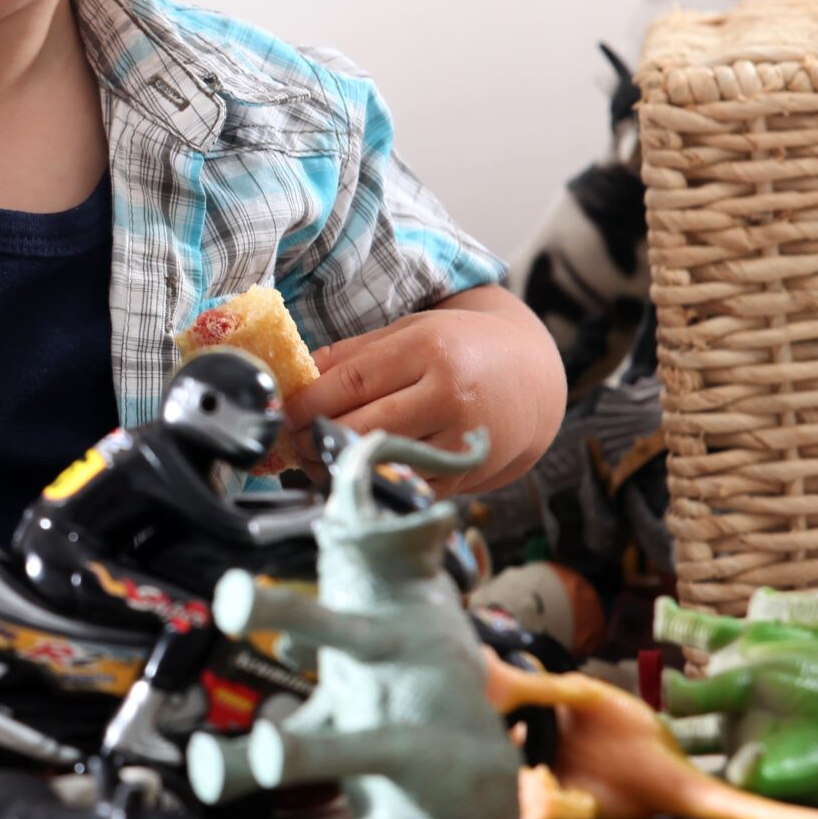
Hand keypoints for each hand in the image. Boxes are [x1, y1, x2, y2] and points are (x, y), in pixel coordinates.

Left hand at [294, 289, 565, 494]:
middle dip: (318, 438)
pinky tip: (355, 476)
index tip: (284, 413)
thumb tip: (298, 378)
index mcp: (428, 350)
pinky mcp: (468, 473)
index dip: (309, 402)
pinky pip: (409, 485)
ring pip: (384, 460)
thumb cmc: (459, 348)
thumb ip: (353, 354)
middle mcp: (449, 395)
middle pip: (363, 425)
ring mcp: (461, 439)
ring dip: (340, 466)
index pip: (353, 382)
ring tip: (316, 460)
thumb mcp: (409, 333)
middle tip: (294, 441)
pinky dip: (377, 483)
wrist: (533, 379)